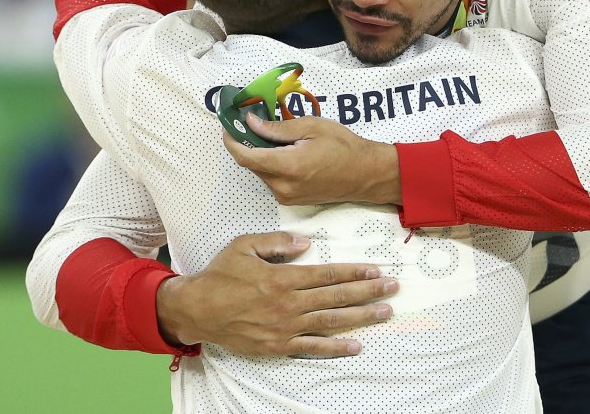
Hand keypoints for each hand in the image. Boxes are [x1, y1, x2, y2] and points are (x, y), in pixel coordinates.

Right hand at [157, 231, 397, 356]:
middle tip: (392, 288)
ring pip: (331, 322)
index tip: (375, 269)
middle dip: (367, 291)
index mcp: (282, 278)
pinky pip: (312, 348)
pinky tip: (356, 345)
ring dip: (360, 317)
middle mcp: (288, 304)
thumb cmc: (220, 275)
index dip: (354, 271)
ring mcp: (285, 327)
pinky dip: (335, 347)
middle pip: (336, 297)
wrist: (197, 309)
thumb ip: (277, 242)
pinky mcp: (278, 346)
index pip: (327, 274)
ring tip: (384, 313)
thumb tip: (306, 242)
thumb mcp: (245, 246)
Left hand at [223, 114, 401, 205]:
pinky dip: (271, 164)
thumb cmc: (343, 146)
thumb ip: (277, 128)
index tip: (228, 125)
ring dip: (260, 154)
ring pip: (261, 172)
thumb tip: (250, 122)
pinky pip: (272, 180)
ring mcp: (286, 197)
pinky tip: (284, 151)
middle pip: (251, 164)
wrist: (365, 174)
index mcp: (287, 167)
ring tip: (273, 135)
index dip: (232, 140)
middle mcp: (282, 187)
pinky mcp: (291, 200)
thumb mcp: (310, 127)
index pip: (245, 156)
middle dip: (247, 143)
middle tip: (250, 122)